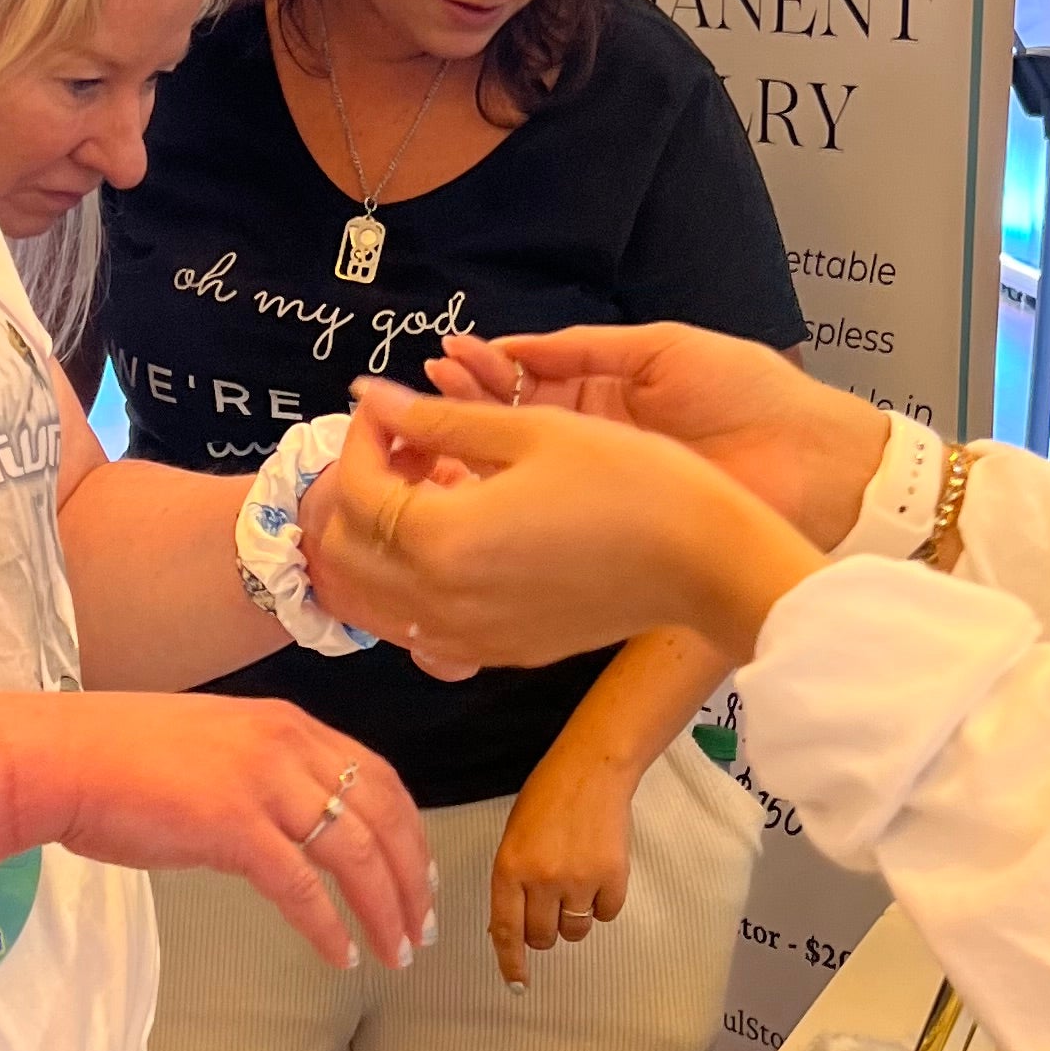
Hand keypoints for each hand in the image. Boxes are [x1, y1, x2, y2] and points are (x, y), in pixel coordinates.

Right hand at [18, 693, 432, 970]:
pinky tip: (341, 955)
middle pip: (383, 816)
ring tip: (395, 951)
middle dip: (412, 877)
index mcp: (286, 724)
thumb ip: (263, 777)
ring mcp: (262, 784)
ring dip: (384, 908)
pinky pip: (302, 888)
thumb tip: (288, 832)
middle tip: (421, 927)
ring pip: (355, 853)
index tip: (420, 877)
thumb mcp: (215, 749)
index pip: (377, 778)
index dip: (409, 832)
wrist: (61, 759)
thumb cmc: (120, 759)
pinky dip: (329, 926)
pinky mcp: (234, 827)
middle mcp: (287, 745)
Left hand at [315, 390, 821, 673]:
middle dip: (358, 489)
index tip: (388, 406)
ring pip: (371, 599)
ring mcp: (470, 637)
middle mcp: (442, 603)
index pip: (355, 490)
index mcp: (443, 540)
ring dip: (376, 540)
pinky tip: (455, 538)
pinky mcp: (500, 651)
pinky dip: (407, 582)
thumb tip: (372, 399)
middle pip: (344, 552)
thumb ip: (438, 419)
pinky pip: (418, 626)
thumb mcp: (532, 431)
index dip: (362, 437)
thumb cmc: (632, 482)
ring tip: (425, 490)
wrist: (705, 561)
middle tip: (404, 445)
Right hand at [426, 323, 888, 546]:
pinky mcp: (614, 527)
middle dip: (469, 407)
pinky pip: (550, 514)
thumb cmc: (754, 395)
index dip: (487, 371)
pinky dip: (510, 499)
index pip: (530, 380)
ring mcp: (602, 486)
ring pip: (523, 471)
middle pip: (515, 426)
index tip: (445, 359)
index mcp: (610, 392)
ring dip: (478, 451)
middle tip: (427, 393)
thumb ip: (586, 347)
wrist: (815, 463)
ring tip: (436, 431)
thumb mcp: (663, 349)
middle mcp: (597, 442)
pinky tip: (471, 484)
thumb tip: (516, 344)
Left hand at [488, 737, 636, 986]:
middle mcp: (541, 880)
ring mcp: (579, 880)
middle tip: (552, 905)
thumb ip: (512, 882)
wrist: (592, 770)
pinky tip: (599, 872)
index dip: (511, 962)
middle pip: (543, 936)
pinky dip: (604, 901)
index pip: (506, 930)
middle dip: (546, 930)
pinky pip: (607, 913)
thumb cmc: (546, 800)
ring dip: (575, 917)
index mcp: (509, 869)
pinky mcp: (613, 877)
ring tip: (577, 881)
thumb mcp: (514, 839)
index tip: (517, 983)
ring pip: (576, 930)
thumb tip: (513, 929)